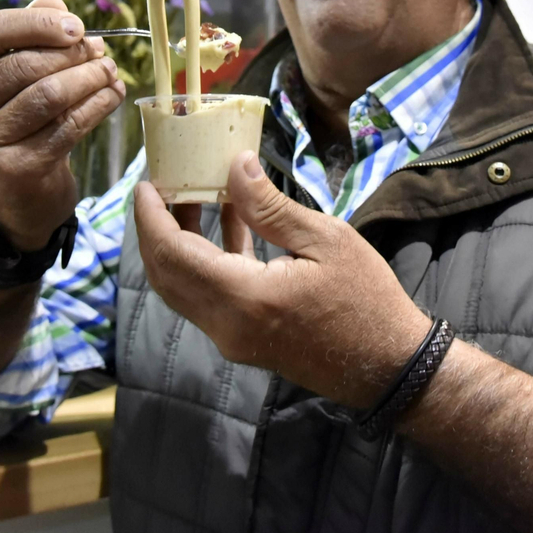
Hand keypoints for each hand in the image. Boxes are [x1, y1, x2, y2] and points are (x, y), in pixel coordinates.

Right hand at [0, 0, 126, 249]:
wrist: (16, 201)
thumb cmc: (16, 128)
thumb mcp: (12, 83)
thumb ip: (28, 38)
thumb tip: (55, 2)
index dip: (35, 22)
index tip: (76, 26)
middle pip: (20, 65)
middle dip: (70, 54)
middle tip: (100, 52)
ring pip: (46, 96)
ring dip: (88, 78)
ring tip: (109, 71)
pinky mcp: (12, 171)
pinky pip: (66, 127)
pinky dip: (97, 106)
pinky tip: (112, 95)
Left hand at [134, 151, 429, 408]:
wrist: (388, 366)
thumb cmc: (366, 299)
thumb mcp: (325, 240)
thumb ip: (271, 206)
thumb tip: (234, 166)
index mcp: (243, 298)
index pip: (171, 254)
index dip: (150, 216)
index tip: (145, 180)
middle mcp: (226, 325)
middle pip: (166, 274)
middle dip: (156, 227)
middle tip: (161, 183)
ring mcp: (232, 338)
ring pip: (183, 287)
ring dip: (180, 241)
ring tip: (192, 192)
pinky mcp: (243, 340)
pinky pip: (207, 297)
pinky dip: (206, 259)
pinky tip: (229, 221)